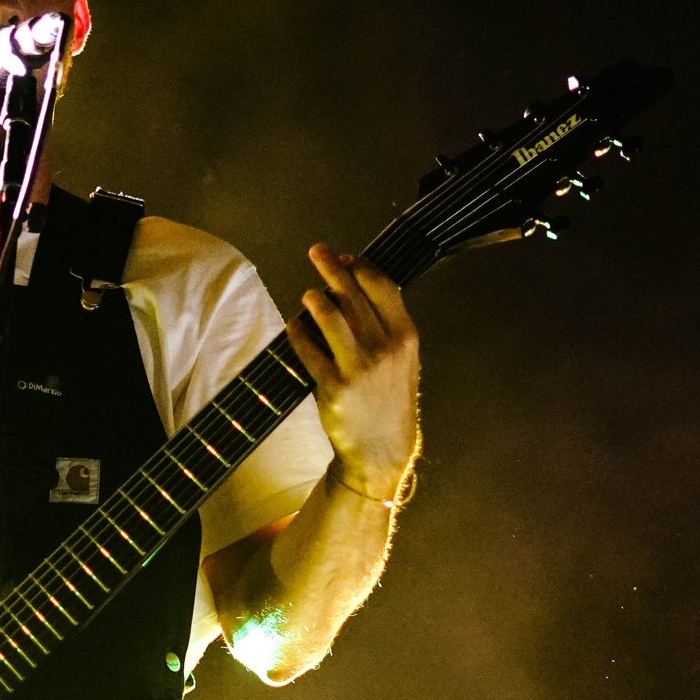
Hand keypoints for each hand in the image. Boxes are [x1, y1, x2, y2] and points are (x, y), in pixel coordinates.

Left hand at [287, 244, 420, 498]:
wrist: (382, 448)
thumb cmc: (390, 397)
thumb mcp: (403, 359)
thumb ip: (386, 323)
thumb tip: (355, 282)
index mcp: (406, 338)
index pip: (382, 287)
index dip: (360, 267)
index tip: (346, 257)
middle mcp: (385, 350)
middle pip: (353, 297)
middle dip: (332, 269)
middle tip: (316, 251)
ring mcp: (358, 369)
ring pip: (330, 319)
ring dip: (314, 300)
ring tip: (307, 294)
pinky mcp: (333, 387)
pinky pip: (308, 351)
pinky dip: (298, 334)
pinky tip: (293, 326)